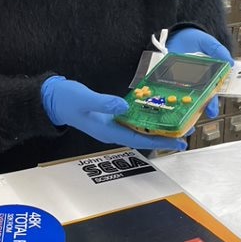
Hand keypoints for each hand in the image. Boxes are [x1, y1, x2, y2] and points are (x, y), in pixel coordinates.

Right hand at [41, 76, 186, 151]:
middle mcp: (112, 130)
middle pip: (144, 136)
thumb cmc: (66, 100)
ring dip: (158, 127)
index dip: (160, 141)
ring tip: (177, 122)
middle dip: (165, 135)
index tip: (179, 142)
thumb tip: (124, 106)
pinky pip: (133, 120)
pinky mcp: (111, 116)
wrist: (53, 99)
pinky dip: (146, 117)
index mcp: (108, 130)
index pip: (140, 139)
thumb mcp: (84, 99)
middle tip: (187, 130)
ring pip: (140, 129)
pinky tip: (155, 112)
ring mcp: (112, 124)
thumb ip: (103, 102)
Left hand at [166, 28, 233, 118]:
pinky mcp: (168, 79)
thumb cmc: (195, 40)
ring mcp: (180, 82)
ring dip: (182, 109)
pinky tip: (165, 103)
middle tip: (191, 117)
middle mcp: (195, 83)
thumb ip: (219, 50)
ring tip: (182, 119)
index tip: (211, 111)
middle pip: (197, 100)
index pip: (211, 94)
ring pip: (182, 99)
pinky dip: (166, 97)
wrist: (177, 34)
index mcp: (208, 78)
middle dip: (196, 110)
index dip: (212, 104)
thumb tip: (230, 63)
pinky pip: (167, 89)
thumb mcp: (208, 43)